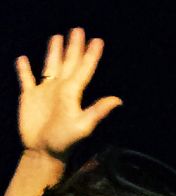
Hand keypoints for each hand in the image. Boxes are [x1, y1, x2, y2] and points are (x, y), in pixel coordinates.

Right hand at [15, 28, 121, 159]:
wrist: (44, 152)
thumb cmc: (65, 141)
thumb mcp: (83, 125)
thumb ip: (98, 111)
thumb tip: (118, 100)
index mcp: (73, 93)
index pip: (84, 69)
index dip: (91, 55)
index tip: (98, 40)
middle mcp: (60, 89)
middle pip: (68, 62)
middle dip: (74, 47)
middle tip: (78, 30)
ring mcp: (44, 92)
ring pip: (50, 66)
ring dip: (53, 52)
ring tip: (57, 37)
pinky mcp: (29, 97)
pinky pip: (26, 79)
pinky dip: (24, 69)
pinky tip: (23, 59)